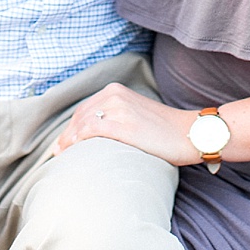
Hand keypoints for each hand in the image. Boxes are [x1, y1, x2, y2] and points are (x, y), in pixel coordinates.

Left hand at [51, 82, 198, 167]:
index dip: (70, 129)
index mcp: (116, 90)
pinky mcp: (123, 124)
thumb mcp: (136, 113)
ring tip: (64, 158)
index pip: (83, 110)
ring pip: (81, 124)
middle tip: (59, 155)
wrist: (190, 133)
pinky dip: (78, 142)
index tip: (62, 146)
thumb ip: (115, 116)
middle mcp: (115, 94)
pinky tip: (74, 153)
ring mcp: (119, 108)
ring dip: (69, 142)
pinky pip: (90, 131)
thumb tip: (92, 135)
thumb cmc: (165, 130)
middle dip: (66, 137)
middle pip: (79, 117)